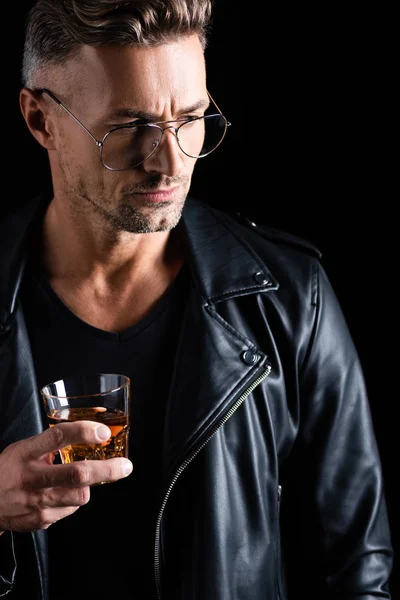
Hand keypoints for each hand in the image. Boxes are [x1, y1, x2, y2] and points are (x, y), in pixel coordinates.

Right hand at [0, 422, 132, 532]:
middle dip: (107, 470)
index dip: (84, 432)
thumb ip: (53, 443)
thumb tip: (91, 433)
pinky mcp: (40, 520)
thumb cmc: (8, 470)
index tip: (104, 432)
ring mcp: (36, 502)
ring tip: (84, 481)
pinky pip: (70, 510)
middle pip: (77, 474)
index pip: (58, 437)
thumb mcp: (24, 448)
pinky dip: (72, 501)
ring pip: (80, 496)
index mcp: (27, 453)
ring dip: (89, 486)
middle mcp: (32, 478)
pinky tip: (62, 495)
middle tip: (125, 466)